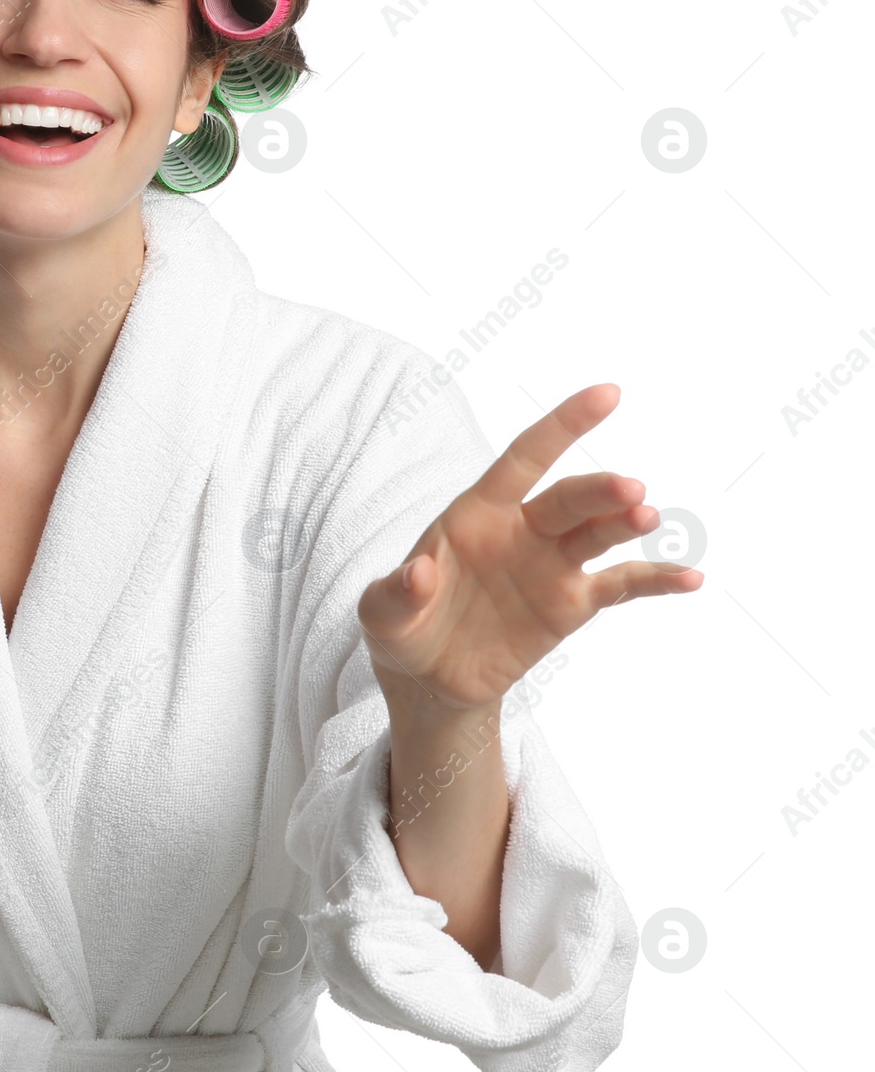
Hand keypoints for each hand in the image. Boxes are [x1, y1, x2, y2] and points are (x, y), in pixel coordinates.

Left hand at [359, 383, 701, 711]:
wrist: (428, 677)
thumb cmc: (401, 627)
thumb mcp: (381, 613)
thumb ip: (396, 593)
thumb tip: (418, 574)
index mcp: (477, 512)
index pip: (525, 458)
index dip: (563, 425)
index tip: (608, 394)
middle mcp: (522, 529)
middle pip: (568, 500)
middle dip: (598, 491)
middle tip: (630, 490)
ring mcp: (551, 565)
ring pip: (599, 533)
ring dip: (626, 523)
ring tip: (648, 518)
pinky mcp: (571, 604)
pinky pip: (621, 585)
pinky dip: (656, 580)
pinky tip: (690, 577)